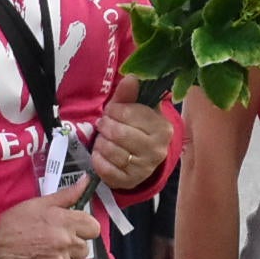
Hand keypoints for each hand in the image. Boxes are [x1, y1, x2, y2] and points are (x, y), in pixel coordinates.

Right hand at [0, 178, 101, 258]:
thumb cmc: (9, 225)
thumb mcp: (37, 204)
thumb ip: (66, 195)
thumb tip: (86, 181)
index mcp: (65, 223)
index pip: (94, 228)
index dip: (83, 228)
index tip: (71, 229)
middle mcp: (65, 246)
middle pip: (84, 249)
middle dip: (71, 245)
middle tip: (50, 242)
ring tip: (40, 255)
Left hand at [88, 75, 171, 191]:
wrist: (143, 161)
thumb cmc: (138, 129)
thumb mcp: (136, 109)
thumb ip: (130, 95)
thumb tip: (130, 77)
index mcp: (162, 127)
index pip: (130, 113)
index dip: (115, 110)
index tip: (111, 111)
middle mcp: (157, 149)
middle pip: (119, 133)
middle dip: (105, 126)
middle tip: (103, 125)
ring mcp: (144, 168)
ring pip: (110, 150)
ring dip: (100, 142)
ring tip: (103, 139)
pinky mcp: (129, 181)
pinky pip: (105, 168)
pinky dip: (97, 158)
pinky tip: (100, 153)